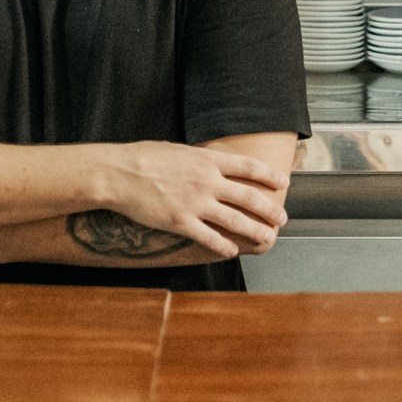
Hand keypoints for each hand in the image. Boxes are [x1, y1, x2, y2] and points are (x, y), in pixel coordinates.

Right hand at [96, 142, 289, 261]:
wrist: (118, 173)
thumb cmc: (143, 157)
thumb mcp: (178, 150)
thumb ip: (199, 159)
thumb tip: (211, 163)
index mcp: (207, 160)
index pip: (248, 167)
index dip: (269, 175)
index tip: (283, 182)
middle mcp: (207, 181)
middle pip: (249, 197)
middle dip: (270, 209)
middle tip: (282, 218)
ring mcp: (195, 203)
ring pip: (236, 220)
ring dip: (256, 231)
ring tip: (268, 238)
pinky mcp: (181, 222)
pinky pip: (210, 238)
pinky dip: (224, 246)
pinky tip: (232, 251)